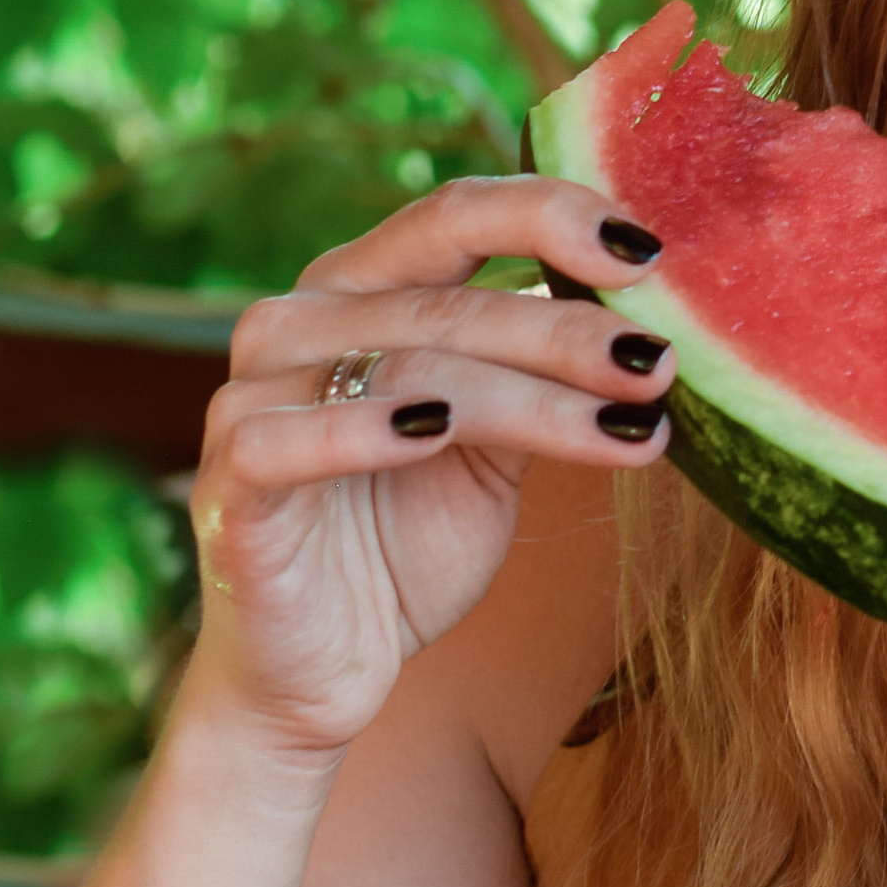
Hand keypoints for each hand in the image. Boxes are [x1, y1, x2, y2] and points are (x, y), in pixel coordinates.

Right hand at [186, 179, 674, 761]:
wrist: (319, 672)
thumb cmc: (405, 543)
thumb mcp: (497, 449)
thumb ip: (544, 376)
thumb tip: (656, 324)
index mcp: (364, 289)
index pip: (456, 215)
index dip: (551, 215)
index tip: (650, 252)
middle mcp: (301, 320)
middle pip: (450, 300)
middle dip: (567, 332)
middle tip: (658, 364)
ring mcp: (253, 394)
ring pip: (407, 371)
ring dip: (529, 399)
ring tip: (625, 429)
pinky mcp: (227, 479)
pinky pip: (289, 437)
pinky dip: (365, 429)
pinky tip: (437, 434)